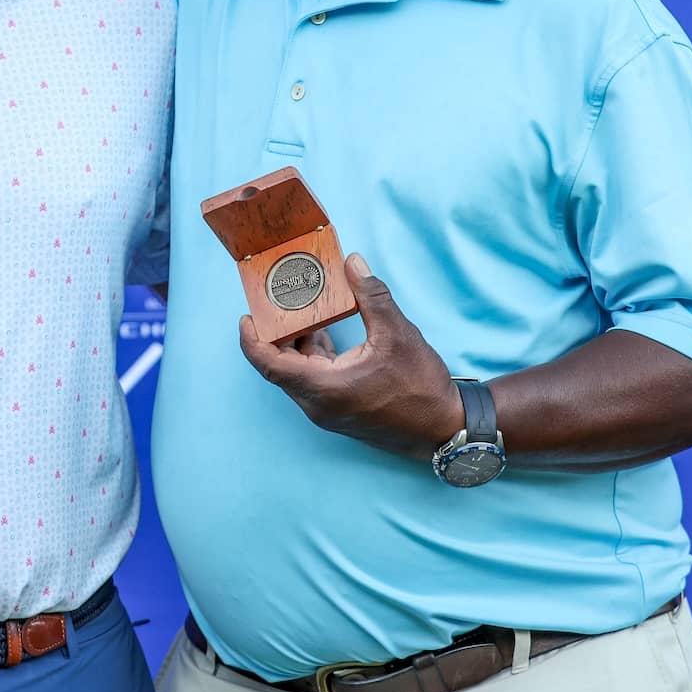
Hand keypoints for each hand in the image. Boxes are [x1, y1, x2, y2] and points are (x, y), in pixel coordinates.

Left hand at [238, 255, 465, 457]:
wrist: (444, 428)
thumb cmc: (421, 386)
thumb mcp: (398, 334)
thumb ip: (372, 295)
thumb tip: (352, 262)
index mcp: (324, 388)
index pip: (270, 365)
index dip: (251, 341)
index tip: (246, 316)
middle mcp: (319, 404)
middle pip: (280, 367)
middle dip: (275, 334)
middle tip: (275, 302)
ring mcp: (328, 410)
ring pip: (297, 373)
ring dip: (295, 344)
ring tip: (299, 309)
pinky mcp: (340, 409)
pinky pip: (314, 380)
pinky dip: (312, 355)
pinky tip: (323, 331)